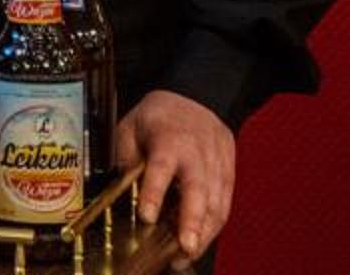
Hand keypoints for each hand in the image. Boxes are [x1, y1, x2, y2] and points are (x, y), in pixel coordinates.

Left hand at [114, 89, 235, 262]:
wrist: (197, 95)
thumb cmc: (158, 115)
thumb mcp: (130, 126)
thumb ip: (126, 158)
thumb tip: (121, 191)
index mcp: (169, 139)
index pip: (161, 168)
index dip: (154, 193)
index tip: (146, 216)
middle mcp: (197, 153)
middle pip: (198, 190)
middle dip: (192, 221)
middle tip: (185, 248)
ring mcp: (217, 164)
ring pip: (217, 202)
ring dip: (205, 232)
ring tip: (188, 254)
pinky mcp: (229, 173)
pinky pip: (225, 203)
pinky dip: (214, 225)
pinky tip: (202, 241)